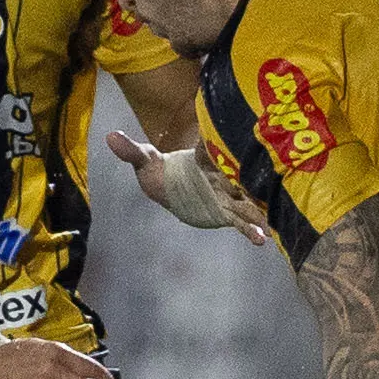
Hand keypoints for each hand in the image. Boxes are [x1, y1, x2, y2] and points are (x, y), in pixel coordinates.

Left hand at [104, 130, 270, 244]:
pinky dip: (251, 229)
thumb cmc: (158, 168)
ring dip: (257, 213)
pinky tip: (264, 240)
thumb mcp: (144, 160)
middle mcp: (220, 175)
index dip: (224, 152)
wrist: (168, 183)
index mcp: (203, 159)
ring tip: (269, 227)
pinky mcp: (226, 212)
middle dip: (251, 184)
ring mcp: (226, 194)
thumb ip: (131, 151)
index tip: (236, 153)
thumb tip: (109, 137)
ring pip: (245, 202)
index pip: (215, 153)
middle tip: (269, 192)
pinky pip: (240, 220)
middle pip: (238, 178)